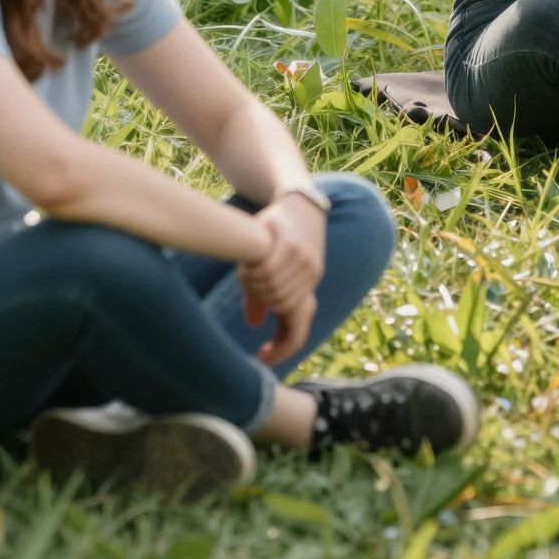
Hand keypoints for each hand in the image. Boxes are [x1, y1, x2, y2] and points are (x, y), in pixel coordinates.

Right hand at [238, 203, 323, 365]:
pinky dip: (254, 271)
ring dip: (254, 284)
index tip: (263, 357)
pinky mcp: (291, 242)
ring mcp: (303, 260)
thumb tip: (256, 324)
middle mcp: (310, 277)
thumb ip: (264, 298)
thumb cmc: (283, 240)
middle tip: (249, 286)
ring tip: (247, 272)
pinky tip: (247, 268)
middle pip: (280, 306)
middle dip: (260, 300)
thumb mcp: (276, 270)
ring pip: (272, 288)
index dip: (283, 348)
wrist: (299, 201)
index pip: (299, 329)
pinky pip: (268, 268)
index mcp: (308, 287)